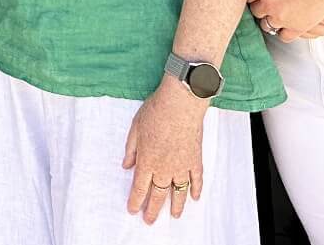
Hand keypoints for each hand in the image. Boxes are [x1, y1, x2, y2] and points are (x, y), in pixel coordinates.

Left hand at [122, 78, 204, 224]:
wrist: (181, 103)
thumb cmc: (156, 111)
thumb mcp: (135, 128)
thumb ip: (131, 149)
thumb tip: (126, 165)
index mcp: (147, 161)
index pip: (139, 187)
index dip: (135, 201)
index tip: (133, 210)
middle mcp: (164, 168)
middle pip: (158, 194)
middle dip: (153, 209)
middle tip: (150, 220)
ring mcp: (181, 166)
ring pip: (178, 192)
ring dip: (176, 205)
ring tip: (174, 215)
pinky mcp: (195, 159)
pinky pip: (196, 179)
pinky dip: (196, 189)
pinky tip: (195, 197)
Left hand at [249, 0, 323, 35]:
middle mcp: (268, 5)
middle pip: (256, 11)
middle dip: (260, 6)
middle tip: (268, 2)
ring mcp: (282, 18)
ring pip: (267, 25)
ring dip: (269, 19)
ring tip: (276, 13)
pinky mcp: (296, 28)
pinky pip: (283, 36)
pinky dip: (283, 32)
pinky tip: (285, 24)